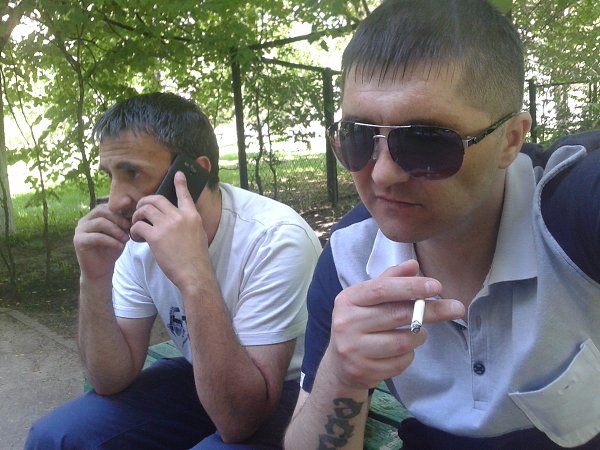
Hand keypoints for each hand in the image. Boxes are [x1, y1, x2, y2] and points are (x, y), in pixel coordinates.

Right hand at [73, 205, 130, 281]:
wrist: (101, 270)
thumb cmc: (111, 250)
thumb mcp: (120, 233)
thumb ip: (122, 222)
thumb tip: (133, 210)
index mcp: (92, 217)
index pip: (106, 207)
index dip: (120, 212)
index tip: (132, 221)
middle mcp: (83, 221)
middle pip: (102, 211)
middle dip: (118, 219)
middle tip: (129, 228)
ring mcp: (79, 230)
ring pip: (100, 223)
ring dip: (116, 230)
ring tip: (126, 239)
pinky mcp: (78, 241)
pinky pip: (97, 237)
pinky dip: (111, 241)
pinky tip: (120, 246)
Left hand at [130, 171, 210, 291]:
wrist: (195, 273)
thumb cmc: (196, 259)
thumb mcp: (199, 235)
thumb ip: (188, 224)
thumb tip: (179, 221)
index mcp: (192, 216)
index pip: (185, 195)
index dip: (180, 183)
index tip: (177, 173)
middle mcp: (180, 217)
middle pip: (157, 199)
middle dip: (144, 202)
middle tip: (139, 211)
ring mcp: (167, 225)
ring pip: (144, 210)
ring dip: (136, 217)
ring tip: (136, 227)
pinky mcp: (156, 237)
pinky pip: (138, 226)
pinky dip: (134, 231)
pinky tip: (137, 239)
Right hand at [323, 260, 463, 390]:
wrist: (340, 364)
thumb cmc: (360, 324)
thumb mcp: (368, 299)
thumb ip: (390, 280)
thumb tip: (413, 264)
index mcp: (348, 299)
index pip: (382, 289)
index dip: (411, 287)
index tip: (437, 286)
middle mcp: (346, 323)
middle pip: (397, 314)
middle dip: (431, 311)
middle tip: (456, 308)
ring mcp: (353, 349)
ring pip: (403, 341)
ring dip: (419, 336)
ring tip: (419, 332)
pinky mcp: (363, 370)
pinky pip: (400, 362)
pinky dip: (409, 355)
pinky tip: (403, 350)